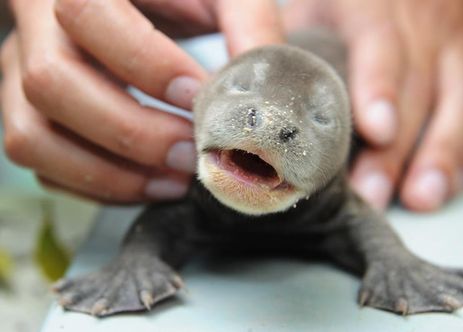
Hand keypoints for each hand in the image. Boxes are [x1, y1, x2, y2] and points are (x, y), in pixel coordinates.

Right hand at [0, 0, 282, 202]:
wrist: (139, 3)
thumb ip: (248, 26)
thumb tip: (266, 96)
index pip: (89, 16)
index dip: (147, 65)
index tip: (199, 98)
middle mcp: (37, 25)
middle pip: (51, 84)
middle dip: (131, 133)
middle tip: (192, 154)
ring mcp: (22, 70)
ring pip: (32, 135)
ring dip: (109, 172)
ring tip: (175, 181)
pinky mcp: (28, 111)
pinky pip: (43, 164)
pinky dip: (97, 186)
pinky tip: (149, 184)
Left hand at [284, 0, 462, 210]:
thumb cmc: (356, 2)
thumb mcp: (323, 6)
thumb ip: (297, 43)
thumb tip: (254, 95)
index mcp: (373, 2)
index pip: (379, 42)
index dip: (380, 86)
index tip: (376, 130)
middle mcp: (421, 23)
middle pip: (415, 88)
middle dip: (396, 146)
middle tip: (372, 191)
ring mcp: (456, 43)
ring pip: (458, 104)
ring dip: (438, 156)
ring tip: (418, 198)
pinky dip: (462, 154)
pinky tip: (442, 186)